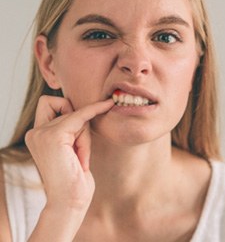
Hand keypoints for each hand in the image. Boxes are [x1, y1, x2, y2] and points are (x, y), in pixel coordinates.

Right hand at [25, 95, 113, 212]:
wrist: (69, 203)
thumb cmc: (73, 180)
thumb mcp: (69, 149)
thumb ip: (68, 130)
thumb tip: (84, 109)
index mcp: (36, 135)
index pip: (49, 104)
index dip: (66, 104)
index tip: (86, 102)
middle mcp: (35, 133)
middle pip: (64, 107)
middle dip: (78, 124)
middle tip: (78, 151)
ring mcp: (42, 134)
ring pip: (75, 115)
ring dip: (84, 136)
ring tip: (80, 159)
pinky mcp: (54, 136)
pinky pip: (81, 115)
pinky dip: (94, 110)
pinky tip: (106, 105)